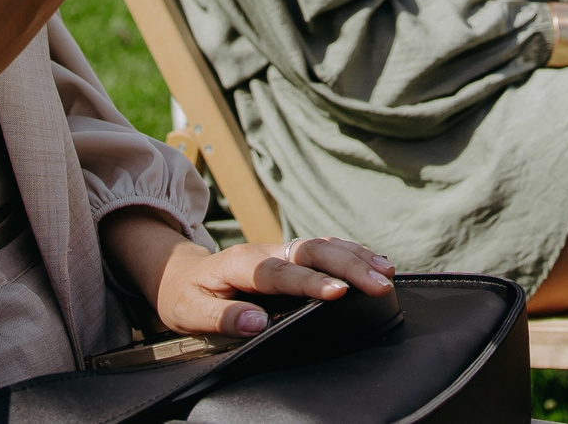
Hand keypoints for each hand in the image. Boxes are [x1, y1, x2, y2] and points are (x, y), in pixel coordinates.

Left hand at [150, 237, 396, 337]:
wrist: (180, 275)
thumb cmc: (186, 297)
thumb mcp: (189, 312)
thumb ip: (221, 317)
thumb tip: (256, 323)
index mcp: (241, 264)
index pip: (280, 272)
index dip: (310, 282)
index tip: (338, 292)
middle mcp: (267, 251)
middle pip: (312, 250)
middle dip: (349, 266)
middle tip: (380, 284)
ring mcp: (281, 250)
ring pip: (324, 245)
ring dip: (357, 257)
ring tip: (387, 273)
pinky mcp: (292, 255)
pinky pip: (325, 248)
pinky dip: (353, 253)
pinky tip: (375, 263)